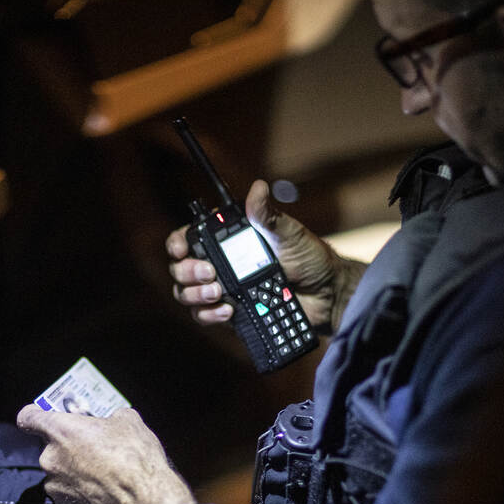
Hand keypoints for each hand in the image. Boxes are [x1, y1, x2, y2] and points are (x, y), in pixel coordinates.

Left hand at [16, 405, 196, 503]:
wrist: (145, 503)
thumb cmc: (134, 459)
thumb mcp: (128, 422)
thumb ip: (110, 417)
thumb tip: (112, 421)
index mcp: (60, 430)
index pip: (28, 417)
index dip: (35, 415)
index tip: (42, 416)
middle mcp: (50, 458)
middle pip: (50, 447)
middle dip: (69, 447)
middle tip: (93, 448)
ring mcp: (55, 486)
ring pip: (60, 473)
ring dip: (75, 471)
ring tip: (104, 474)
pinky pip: (68, 494)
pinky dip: (81, 492)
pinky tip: (104, 491)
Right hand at [167, 179, 364, 330]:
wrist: (326, 295)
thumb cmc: (310, 259)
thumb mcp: (289, 233)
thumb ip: (267, 215)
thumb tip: (257, 187)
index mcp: (228, 241)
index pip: (189, 239)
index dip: (177, 243)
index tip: (182, 248)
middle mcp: (220, 265)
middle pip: (180, 269)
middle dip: (188, 271)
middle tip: (210, 273)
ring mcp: (223, 290)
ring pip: (186, 294)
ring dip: (195, 294)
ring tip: (219, 292)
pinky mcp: (230, 313)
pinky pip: (204, 316)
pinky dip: (209, 314)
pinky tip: (229, 310)